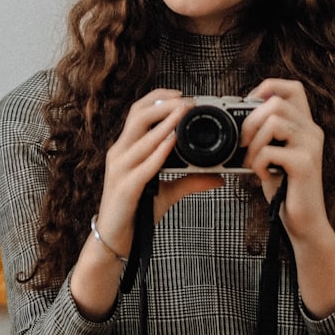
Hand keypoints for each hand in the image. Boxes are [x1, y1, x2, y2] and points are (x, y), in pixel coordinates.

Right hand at [94, 90, 221, 256]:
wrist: (114, 240)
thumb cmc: (136, 212)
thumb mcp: (166, 192)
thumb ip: (190, 181)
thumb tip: (219, 177)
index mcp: (126, 149)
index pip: (138, 112)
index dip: (159, 99)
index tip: (182, 94)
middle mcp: (119, 153)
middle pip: (138, 115)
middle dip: (164, 104)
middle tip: (189, 101)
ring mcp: (120, 170)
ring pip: (141, 137)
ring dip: (165, 122)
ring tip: (184, 112)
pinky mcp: (125, 188)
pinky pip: (144, 165)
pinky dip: (160, 151)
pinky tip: (173, 142)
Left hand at [241, 79, 328, 238]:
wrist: (304, 223)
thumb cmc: (285, 188)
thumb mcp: (273, 154)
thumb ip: (265, 134)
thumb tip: (236, 117)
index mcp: (304, 125)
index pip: (293, 88)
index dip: (268, 88)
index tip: (249, 107)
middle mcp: (312, 131)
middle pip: (277, 102)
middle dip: (250, 120)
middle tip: (243, 143)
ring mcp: (311, 146)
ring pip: (274, 121)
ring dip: (253, 143)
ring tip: (252, 162)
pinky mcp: (305, 164)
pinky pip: (270, 151)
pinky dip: (257, 163)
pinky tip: (262, 175)